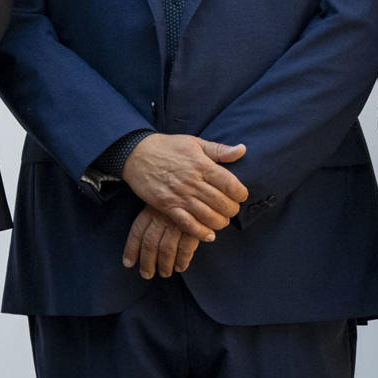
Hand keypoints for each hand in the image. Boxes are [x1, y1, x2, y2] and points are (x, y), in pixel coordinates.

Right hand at [121, 134, 248, 237]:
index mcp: (201, 165)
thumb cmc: (167, 147)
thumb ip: (219, 150)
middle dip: (232, 210)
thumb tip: (243, 150)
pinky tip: (209, 234)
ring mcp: (178, 195)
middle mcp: (191, 181)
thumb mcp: (194, 143)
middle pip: (222, 203)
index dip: (241, 194)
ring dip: (220, 222)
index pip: (231, 185)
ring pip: (208, 216)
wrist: (135, 153)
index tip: (240, 195)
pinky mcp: (166, 205)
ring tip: (220, 220)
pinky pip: (188, 224)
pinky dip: (201, 232)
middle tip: (230, 209)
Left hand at [122, 205, 202, 278]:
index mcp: (150, 210)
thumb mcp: (161, 204)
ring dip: (165, 264)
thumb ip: (152, 220)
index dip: (131, 249)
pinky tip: (180, 267)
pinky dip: (182, 260)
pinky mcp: (194, 228)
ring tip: (164, 273)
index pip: (137, 232)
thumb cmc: (179, 199)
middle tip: (146, 274)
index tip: (128, 263)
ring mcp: (178, 223)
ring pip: (166, 248)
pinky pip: (185, 248)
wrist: (203, 191)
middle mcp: (162, 217)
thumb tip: (141, 246)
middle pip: (150, 243)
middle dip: (147, 262)